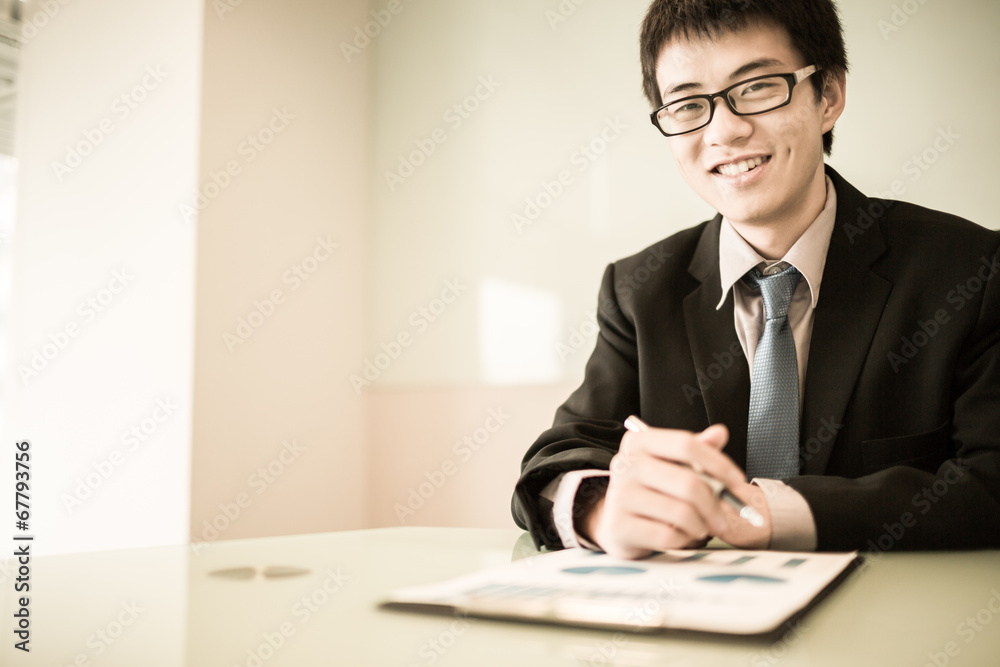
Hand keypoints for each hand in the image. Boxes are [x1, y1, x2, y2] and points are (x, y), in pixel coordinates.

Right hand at [581, 424, 769, 557]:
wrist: (615, 523)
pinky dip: (683, 540)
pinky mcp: (618, 526)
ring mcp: (619, 496)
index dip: (718, 463)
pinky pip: (668, 535)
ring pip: (682, 512)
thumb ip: (696, 450)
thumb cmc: (651, 491)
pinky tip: (680, 536)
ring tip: (700, 528)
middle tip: (724, 520)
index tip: (737, 482)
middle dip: (715, 505)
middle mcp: (624, 464)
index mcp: (638, 442)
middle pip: (688, 482)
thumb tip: (720, 432)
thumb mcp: (671, 466)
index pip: (686, 444)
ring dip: (701, 526)